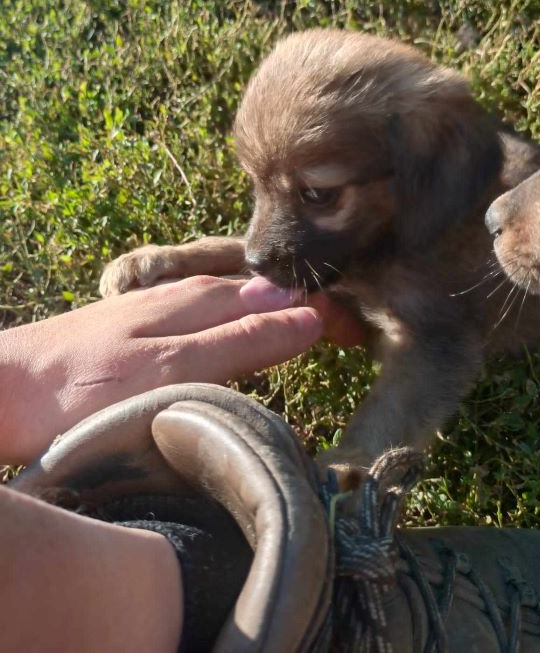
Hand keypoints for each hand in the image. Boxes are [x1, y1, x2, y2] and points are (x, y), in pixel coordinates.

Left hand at [0, 275, 364, 464]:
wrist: (2, 389)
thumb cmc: (83, 387)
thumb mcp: (174, 366)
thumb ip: (242, 340)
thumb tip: (309, 315)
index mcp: (204, 297)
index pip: (284, 295)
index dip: (323, 310)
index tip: (360, 329)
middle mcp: (188, 293)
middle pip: (264, 294)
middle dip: (305, 308)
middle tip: (349, 330)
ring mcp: (164, 308)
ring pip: (236, 305)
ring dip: (273, 315)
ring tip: (307, 330)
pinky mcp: (144, 327)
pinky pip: (207, 319)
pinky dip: (237, 327)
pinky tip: (236, 342)